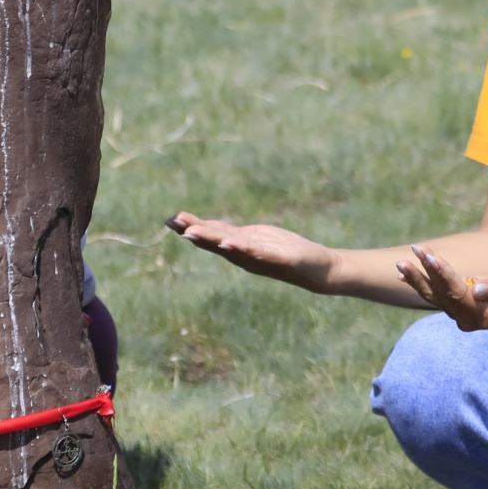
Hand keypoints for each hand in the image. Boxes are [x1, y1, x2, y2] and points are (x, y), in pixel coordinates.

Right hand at [166, 212, 336, 291]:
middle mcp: (243, 256)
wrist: (317, 268)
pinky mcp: (278, 259)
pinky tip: (228, 242)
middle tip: (173, 223)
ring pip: (229, 248)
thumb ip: (231, 233)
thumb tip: (205, 225)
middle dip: (194, 233)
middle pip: (214, 243)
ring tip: (191, 232)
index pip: (210, 236)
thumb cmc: (285, 251)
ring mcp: (259, 259)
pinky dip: (241, 248)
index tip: (170, 220)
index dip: (190, 228)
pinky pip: (256, 253)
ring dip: (210, 240)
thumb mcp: (254, 238)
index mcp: (238, 249)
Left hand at [396, 243, 487, 331]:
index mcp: (481, 317)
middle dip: (425, 273)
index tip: (432, 257)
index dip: (444, 275)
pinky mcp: (457, 307)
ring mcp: (459, 315)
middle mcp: (466, 319)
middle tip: (415, 250)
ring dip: (418, 278)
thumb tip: (476, 288)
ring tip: (401, 263)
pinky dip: (420, 284)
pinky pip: (435, 296)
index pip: (457, 294)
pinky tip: (403, 275)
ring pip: (433, 296)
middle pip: (440, 295)